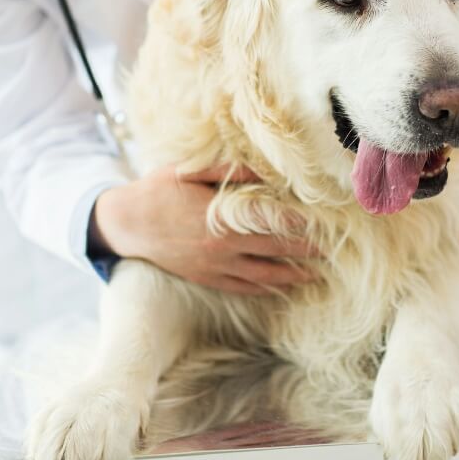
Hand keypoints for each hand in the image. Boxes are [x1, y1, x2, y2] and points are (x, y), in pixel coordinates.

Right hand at [94, 164, 318, 294]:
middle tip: (331, 250)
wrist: (127, 223)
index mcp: (221, 216)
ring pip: (262, 275)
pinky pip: (242, 287)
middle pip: (274, 249)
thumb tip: (263, 171)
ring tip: (316, 275)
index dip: (297, 222)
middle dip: (304, 250)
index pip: (269, 220)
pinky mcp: (206, 278)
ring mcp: (215, 265)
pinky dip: (265, 288)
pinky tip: (282, 287)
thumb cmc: (159, 191)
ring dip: (291, 275)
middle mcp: (221, 245)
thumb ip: (229, 172)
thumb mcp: (191, 172)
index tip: (320, 221)